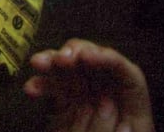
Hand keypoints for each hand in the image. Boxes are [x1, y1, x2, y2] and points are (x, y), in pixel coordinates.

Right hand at [24, 39, 153, 131]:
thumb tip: (109, 108)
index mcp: (132, 106)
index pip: (124, 71)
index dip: (107, 58)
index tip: (87, 58)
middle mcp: (109, 97)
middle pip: (94, 64)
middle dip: (75, 54)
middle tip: (61, 58)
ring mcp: (86, 101)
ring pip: (69, 72)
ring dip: (52, 63)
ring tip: (38, 62)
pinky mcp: (66, 109)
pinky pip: (54, 91)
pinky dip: (42, 87)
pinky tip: (31, 89)